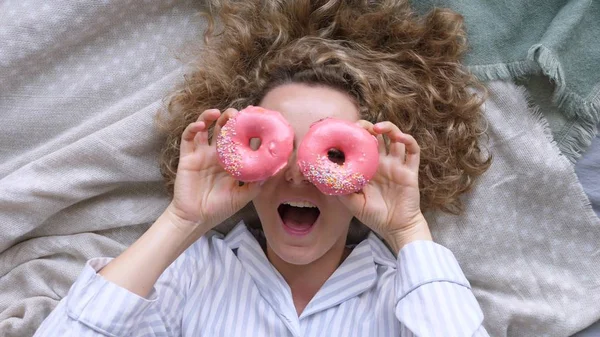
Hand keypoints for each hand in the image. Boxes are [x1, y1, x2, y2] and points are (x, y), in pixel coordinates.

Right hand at [166, 108, 261, 236]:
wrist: (195, 219)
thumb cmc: (219, 208)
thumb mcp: (243, 196)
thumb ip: (257, 184)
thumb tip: (276, 170)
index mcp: (231, 161)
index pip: (240, 139)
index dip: (246, 128)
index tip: (256, 119)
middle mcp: (217, 154)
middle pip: (223, 129)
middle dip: (230, 118)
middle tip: (237, 113)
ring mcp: (201, 153)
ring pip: (205, 128)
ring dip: (210, 116)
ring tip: (219, 113)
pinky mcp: (187, 156)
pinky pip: (188, 137)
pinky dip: (193, 128)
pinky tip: (200, 125)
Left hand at [337, 121, 431, 250]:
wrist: (396, 228)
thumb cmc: (375, 216)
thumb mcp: (353, 204)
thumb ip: (342, 191)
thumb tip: (325, 179)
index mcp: (369, 168)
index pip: (361, 145)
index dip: (355, 136)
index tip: (344, 131)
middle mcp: (383, 163)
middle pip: (377, 137)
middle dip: (368, 127)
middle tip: (360, 126)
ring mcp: (397, 165)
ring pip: (395, 138)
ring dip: (389, 128)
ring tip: (378, 128)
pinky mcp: (410, 170)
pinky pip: (413, 150)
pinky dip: (408, 140)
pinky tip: (399, 137)